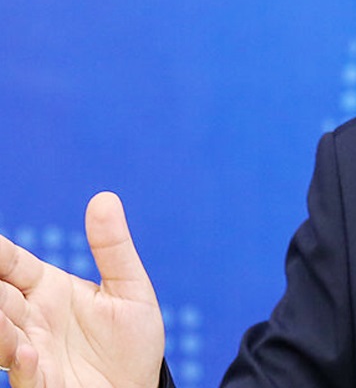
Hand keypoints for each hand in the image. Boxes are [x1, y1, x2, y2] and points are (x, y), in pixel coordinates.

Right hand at [0, 192, 164, 387]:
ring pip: (1, 335)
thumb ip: (113, 248)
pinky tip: (26, 352)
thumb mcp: (130, 290)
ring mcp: (33, 352)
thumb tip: (105, 198)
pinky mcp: (44, 383)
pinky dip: (23, 363)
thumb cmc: (130, 342)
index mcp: (46, 289)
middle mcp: (31, 319)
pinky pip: (26, 374)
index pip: (10, 263)